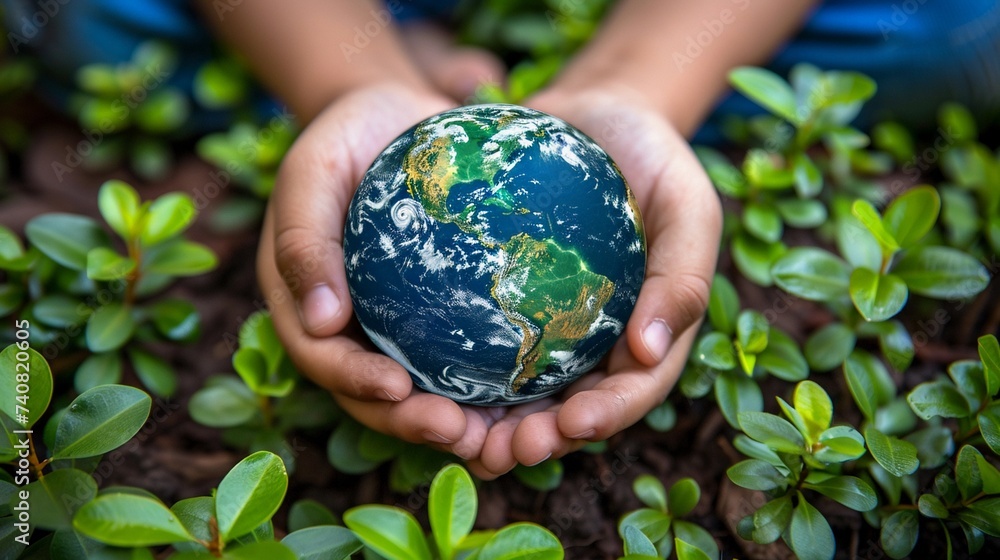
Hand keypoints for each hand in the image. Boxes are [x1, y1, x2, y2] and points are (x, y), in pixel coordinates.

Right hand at [258, 82, 521, 459]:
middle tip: (460, 433)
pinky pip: (459, 357)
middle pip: (371, 393)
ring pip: (418, 390)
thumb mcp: (310, 174)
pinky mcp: (436, 316)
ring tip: (496, 436)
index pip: (322, 359)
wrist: (395, 118)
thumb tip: (321, 322)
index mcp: (303, 304)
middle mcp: (345, 328)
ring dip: (452, 420)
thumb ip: (304, 241)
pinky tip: (528, 395)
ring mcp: (391, 326)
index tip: (399, 389)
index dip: (356, 384)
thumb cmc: (344, 140)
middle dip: (410, 423)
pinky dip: (486, 384)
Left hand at [463, 86, 722, 478]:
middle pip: (571, 408)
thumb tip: (650, 351)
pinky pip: (481, 343)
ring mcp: (551, 327)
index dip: (606, 417)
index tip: (571, 424)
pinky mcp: (508, 302)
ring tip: (460, 437)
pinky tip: (424, 381)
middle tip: (503, 450)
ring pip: (522, 393)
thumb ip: (682, 275)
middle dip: (541, 440)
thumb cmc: (652, 158)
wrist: (594, 115)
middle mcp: (598, 343)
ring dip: (493, 426)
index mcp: (649, 333)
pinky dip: (459, 372)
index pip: (633, 390)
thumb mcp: (688, 205)